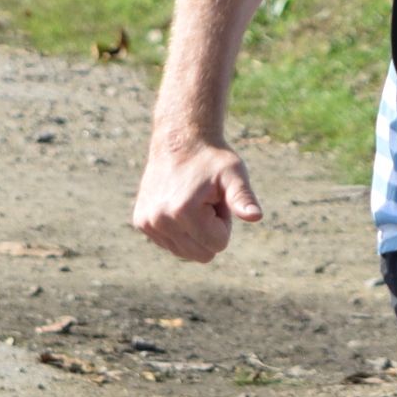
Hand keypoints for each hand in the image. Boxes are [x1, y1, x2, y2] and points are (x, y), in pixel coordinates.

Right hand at [131, 140, 264, 263]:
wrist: (179, 142)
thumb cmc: (212, 160)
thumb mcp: (234, 174)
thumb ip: (243, 198)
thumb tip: (256, 217)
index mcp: (183, 211)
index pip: (218, 245)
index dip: (224, 223)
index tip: (216, 199)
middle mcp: (160, 220)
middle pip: (201, 254)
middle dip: (210, 230)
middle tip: (206, 202)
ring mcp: (147, 223)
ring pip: (185, 252)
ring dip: (194, 231)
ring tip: (193, 202)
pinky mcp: (141, 222)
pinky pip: (171, 245)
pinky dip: (179, 230)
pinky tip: (178, 204)